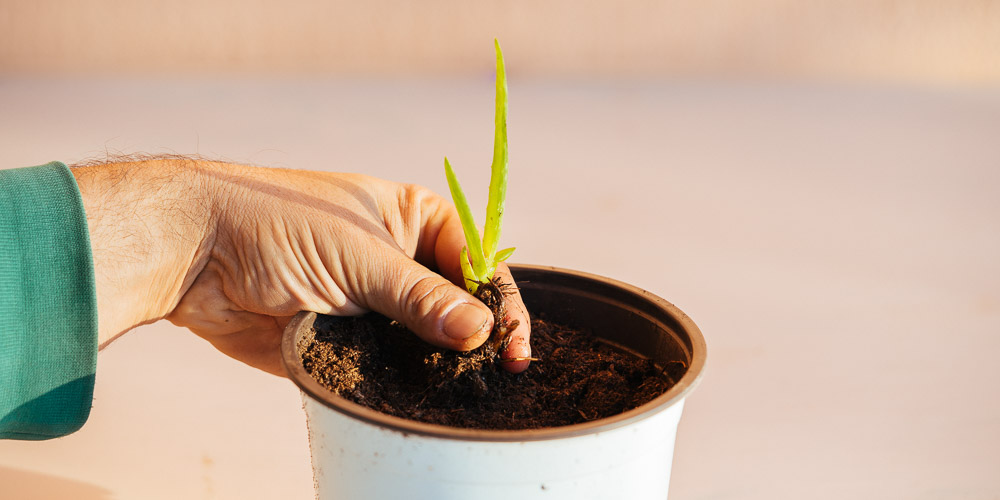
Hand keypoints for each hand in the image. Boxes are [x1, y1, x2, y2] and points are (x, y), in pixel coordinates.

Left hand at [72, 158, 530, 375]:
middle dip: (479, 336)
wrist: (195, 256)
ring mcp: (375, 303)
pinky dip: (407, 381)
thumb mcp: (360, 256)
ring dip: (444, 363)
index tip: (513, 342)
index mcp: (414, 219)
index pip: (478, 261)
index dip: (500, 300)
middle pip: (460, 305)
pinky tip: (427, 396)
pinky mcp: (349, 341)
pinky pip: (390, 365)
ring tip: (471, 388)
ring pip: (427, 341)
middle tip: (503, 371)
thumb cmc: (276, 225)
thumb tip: (481, 330)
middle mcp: (401, 260)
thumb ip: (421, 297)